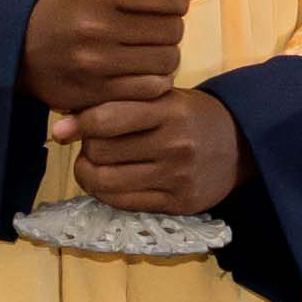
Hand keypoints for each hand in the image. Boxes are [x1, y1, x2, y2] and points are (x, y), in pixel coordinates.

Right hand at [20, 0, 211, 119]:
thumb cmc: (72, 13)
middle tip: (157, 31)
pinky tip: (143, 74)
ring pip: (166, 62)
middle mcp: (98, 27)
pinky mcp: (96, 94)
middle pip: (173, 31)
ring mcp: (97, 63)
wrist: (21, 49)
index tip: (168, 5)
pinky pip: (150, 90)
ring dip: (167, 58)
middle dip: (173, 31)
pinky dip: (155, 83)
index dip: (178, 2)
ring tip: (150, 53)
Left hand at [65, 87, 242, 215]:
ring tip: (95, 165)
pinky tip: (111, 182)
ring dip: (90, 174)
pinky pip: (123, 203)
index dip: (78, 125)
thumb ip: (122, 104)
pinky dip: (106, 193)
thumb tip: (64, 125)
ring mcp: (177, 177)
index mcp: (169, 109)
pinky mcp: (178, 204)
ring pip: (107, 182)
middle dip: (87, 148)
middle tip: (92, 145)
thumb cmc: (190, 116)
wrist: (241, 144)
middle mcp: (175, 143)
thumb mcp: (164, 97)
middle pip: (101, 151)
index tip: (61, 130)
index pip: (108, 119)